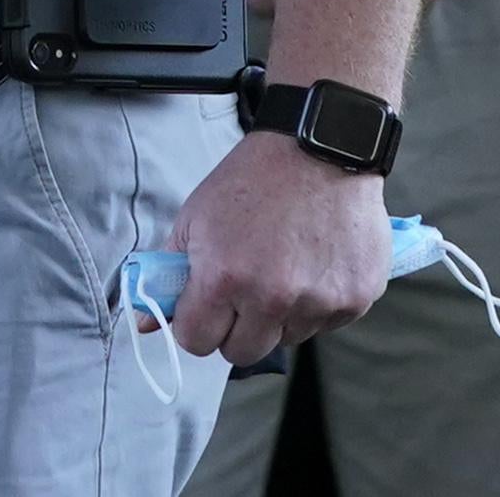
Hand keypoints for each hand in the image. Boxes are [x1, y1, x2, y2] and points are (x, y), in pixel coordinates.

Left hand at [159, 134, 388, 364]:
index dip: (196, 324)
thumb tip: (144, 324)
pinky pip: (327, 323)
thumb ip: (170, 273)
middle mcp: (272, 297)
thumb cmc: (253, 178)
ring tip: (286, 263)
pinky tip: (316, 261)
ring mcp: (318, 301)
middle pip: (242, 353)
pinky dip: (319, 301)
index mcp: (224, 277)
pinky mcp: (355, 298)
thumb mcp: (197, 216)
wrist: (321, 145)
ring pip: (287, 338)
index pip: (196, 342)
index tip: (204, 307)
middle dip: (237, 327)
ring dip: (281, 314)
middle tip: (245, 289)